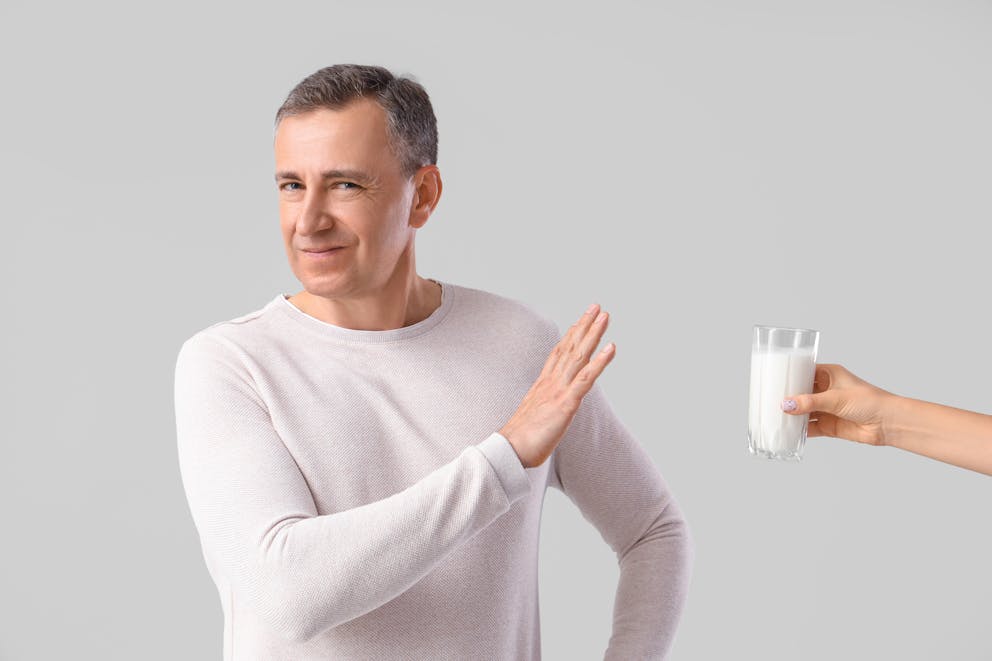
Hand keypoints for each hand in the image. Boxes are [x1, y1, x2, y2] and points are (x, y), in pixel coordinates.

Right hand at [499, 303, 615, 467]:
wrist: (508, 450)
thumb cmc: (520, 439)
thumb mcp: (533, 416)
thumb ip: (542, 406)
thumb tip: (548, 407)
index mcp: (543, 384)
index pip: (559, 353)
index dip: (570, 335)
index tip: (580, 321)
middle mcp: (551, 382)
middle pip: (570, 347)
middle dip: (584, 326)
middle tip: (596, 307)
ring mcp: (558, 390)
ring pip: (579, 356)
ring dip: (593, 334)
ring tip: (605, 316)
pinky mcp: (566, 402)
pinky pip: (586, 378)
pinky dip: (600, 361)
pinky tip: (611, 348)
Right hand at [781, 363, 897, 445]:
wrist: (888, 423)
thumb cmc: (870, 401)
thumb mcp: (836, 398)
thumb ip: (810, 402)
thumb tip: (786, 405)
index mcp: (829, 375)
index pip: (804, 372)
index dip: (790, 376)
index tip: (774, 379)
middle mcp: (827, 391)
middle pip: (801, 393)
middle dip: (787, 397)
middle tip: (769, 399)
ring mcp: (828, 408)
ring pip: (804, 411)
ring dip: (792, 415)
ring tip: (775, 416)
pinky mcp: (830, 425)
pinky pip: (810, 427)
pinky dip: (800, 430)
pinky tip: (789, 431)